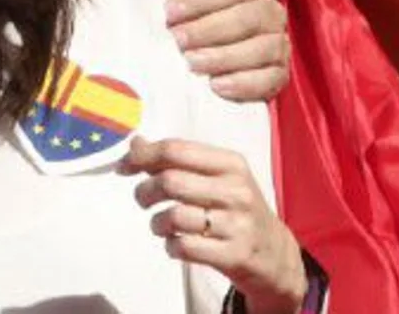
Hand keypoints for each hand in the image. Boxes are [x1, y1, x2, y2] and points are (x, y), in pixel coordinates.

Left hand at [122, 137, 306, 313]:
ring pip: (174, 216)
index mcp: (231, 164)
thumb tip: (135, 143)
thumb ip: (177, 160)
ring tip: (161, 225)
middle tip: (144, 199)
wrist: (274, 253)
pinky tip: (177, 244)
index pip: (176, 150)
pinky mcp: (234, 255)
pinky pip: (184, 247)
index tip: (125, 167)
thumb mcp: (216, 177)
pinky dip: (171, 246)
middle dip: (145, 192)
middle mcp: (237, 191)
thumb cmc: (235, 208)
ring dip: (156, 223)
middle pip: (170, 182)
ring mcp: (238, 224)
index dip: (142, 156)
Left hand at [165, 0, 288, 101]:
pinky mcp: (278, 73)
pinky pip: (273, 79)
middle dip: (211, 29)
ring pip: (263, 48)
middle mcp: (272, 9)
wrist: (201, 42)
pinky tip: (217, 86)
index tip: (170, 10)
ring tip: (192, 64)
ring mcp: (278, 42)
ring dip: (226, 57)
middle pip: (251, 17)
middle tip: (177, 40)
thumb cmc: (191, 1)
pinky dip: (246, 84)